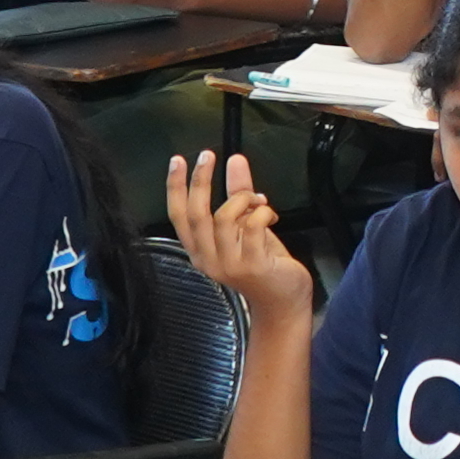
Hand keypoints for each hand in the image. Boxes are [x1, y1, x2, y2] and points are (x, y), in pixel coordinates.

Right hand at [164, 148, 316, 344]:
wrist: (283, 303)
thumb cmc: (264, 264)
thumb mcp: (247, 225)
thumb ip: (238, 193)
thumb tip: (235, 160)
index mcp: (200, 251)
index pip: (179, 216)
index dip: (175, 187)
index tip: (177, 160)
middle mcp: (207, 259)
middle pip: (196, 214)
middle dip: (200, 181)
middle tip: (208, 155)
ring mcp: (228, 264)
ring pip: (225, 217)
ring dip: (243, 199)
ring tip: (258, 200)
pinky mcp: (251, 265)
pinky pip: (253, 225)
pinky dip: (263, 212)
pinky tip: (272, 217)